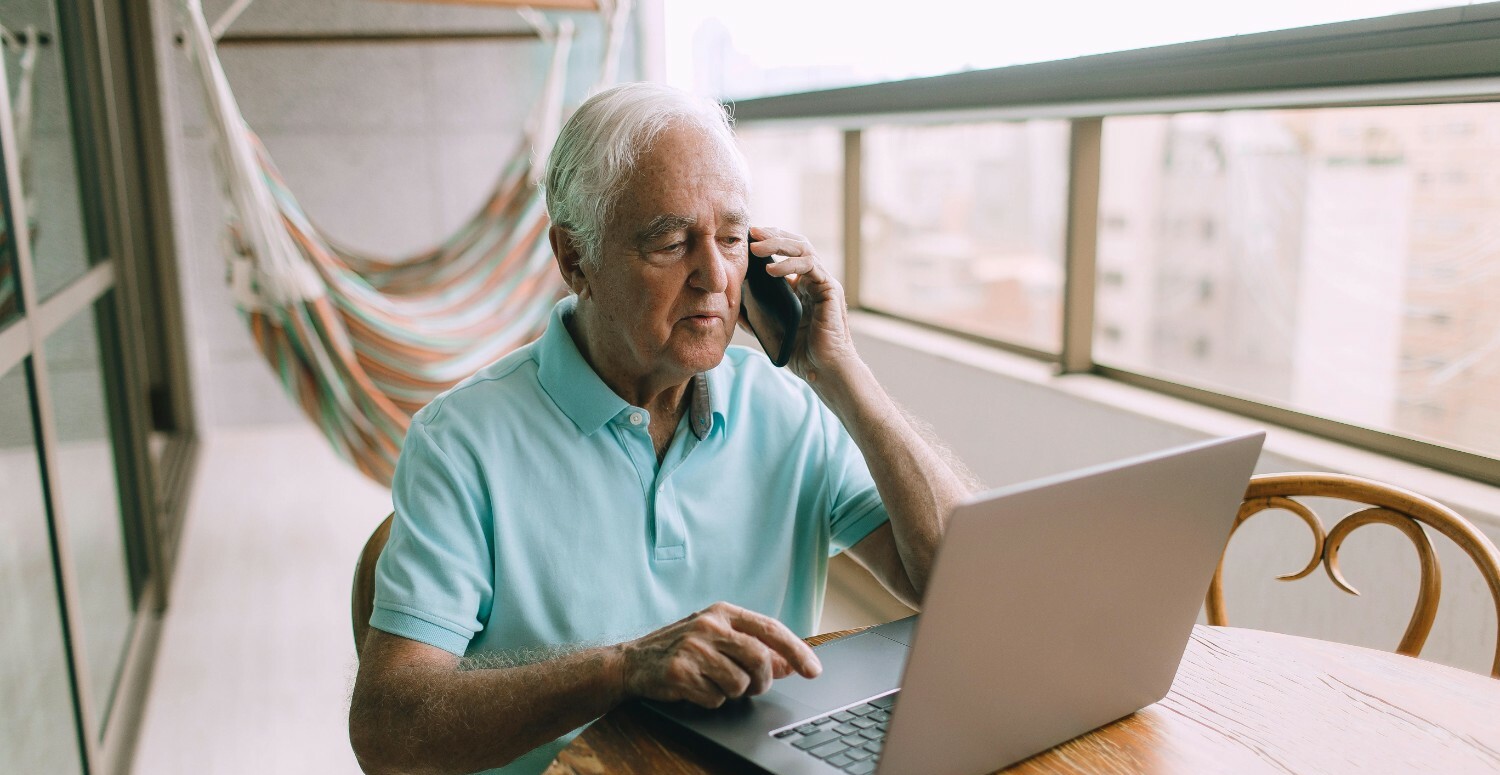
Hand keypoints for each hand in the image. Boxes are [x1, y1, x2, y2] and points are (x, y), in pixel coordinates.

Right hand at [617, 602, 821, 707]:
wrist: (632, 662)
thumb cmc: (681, 648)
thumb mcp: (719, 640)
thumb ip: (754, 648)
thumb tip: (790, 663)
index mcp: (723, 612)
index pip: (770, 629)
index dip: (796, 651)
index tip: (813, 670)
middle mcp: (709, 625)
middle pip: (759, 658)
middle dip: (762, 681)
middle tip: (754, 687)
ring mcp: (693, 648)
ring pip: (739, 683)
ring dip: (733, 692)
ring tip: (713, 681)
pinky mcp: (679, 672)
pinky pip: (715, 698)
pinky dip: (711, 700)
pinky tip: (695, 688)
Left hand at [747, 226, 858, 383]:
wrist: (822, 370)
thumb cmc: (800, 353)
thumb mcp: (770, 329)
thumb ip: (754, 316)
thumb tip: (731, 304)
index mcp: (801, 285)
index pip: (787, 252)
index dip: (769, 241)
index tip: (747, 237)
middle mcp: (814, 279)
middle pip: (796, 243)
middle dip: (773, 235)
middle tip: (751, 232)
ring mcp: (823, 283)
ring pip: (804, 248)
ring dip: (779, 244)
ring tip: (756, 247)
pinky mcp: (830, 290)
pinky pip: (810, 266)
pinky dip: (790, 264)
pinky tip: (771, 269)